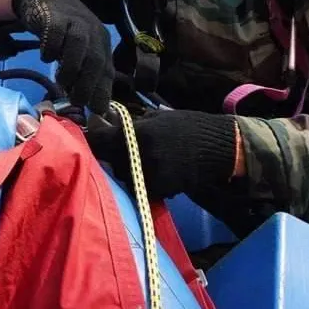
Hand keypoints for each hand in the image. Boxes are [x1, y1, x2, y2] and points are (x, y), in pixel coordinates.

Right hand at [11, 0, 114, 113]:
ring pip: (79, 45)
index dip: (103, 91)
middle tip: (78, 101)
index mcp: (101, 43)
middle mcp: (92, 32)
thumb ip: (84, 73)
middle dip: (88, 84)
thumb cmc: (65, 31)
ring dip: (71, 67)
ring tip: (62, 81)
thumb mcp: (80, 51)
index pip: (107, 70)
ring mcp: (75, 22)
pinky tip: (46, 57)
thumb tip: (89, 106)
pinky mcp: (56, 16)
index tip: (98, 111)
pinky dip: (52, 47)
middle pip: (96, 59)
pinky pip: (56, 32)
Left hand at [87, 109, 238, 198]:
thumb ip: (130, 123)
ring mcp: (150, 177)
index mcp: (139, 135)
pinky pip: (139, 185)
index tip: (89, 132)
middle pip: (109, 159)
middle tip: (117, 143)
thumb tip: (105, 120)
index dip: (91, 136)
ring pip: (123, 174)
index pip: (100, 140)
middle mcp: (141, 159)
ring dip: (124, 165)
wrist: (219, 148)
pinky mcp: (160, 191)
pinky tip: (151, 167)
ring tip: (138, 156)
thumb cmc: (188, 125)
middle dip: (110, 152)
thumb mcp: (158, 117)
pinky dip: (140, 177)